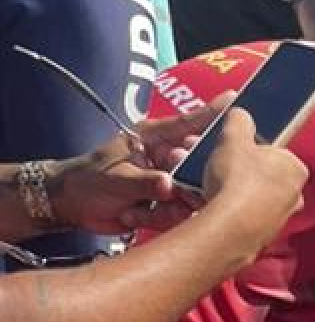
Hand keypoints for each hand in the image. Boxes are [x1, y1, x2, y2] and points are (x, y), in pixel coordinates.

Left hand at [50, 119, 205, 237]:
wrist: (73, 206)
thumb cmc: (88, 180)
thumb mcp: (116, 179)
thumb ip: (145, 182)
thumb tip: (169, 186)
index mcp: (153, 139)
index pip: (186, 124)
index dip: (211, 114)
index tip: (235, 101)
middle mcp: (165, 158)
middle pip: (197, 166)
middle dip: (187, 185)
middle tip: (167, 192)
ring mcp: (168, 182)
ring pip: (191, 196)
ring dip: (166, 209)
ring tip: (136, 209)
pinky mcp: (167, 205)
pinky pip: (180, 216)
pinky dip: (158, 220)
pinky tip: (132, 216)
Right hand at [197, 109, 307, 253]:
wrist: (231, 228)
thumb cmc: (237, 180)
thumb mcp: (233, 137)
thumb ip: (239, 121)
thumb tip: (241, 113)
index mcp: (295, 168)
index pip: (273, 151)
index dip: (249, 147)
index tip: (231, 148)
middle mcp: (295, 196)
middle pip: (259, 174)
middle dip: (235, 168)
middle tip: (213, 164)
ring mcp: (280, 220)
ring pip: (249, 196)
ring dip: (228, 189)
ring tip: (204, 183)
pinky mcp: (263, 237)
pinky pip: (242, 216)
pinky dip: (228, 210)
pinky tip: (210, 205)